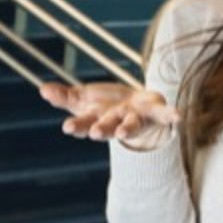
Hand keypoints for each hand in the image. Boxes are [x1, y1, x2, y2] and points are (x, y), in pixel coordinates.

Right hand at [38, 82, 180, 151]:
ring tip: (122, 133)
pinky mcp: (155, 113)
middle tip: (93, 133)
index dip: (78, 125)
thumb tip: (42, 89)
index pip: (84, 123)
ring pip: (131, 125)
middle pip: (107, 127)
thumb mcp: (84, 99)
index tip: (68, 127)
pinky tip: (179, 117)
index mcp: (97, 119)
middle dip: (101, 129)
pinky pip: (164, 114)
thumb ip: (64, 96)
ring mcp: (136, 119)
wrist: (138, 107)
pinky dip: (172, 116)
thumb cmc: (106, 106)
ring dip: (127, 129)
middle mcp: (116, 122)